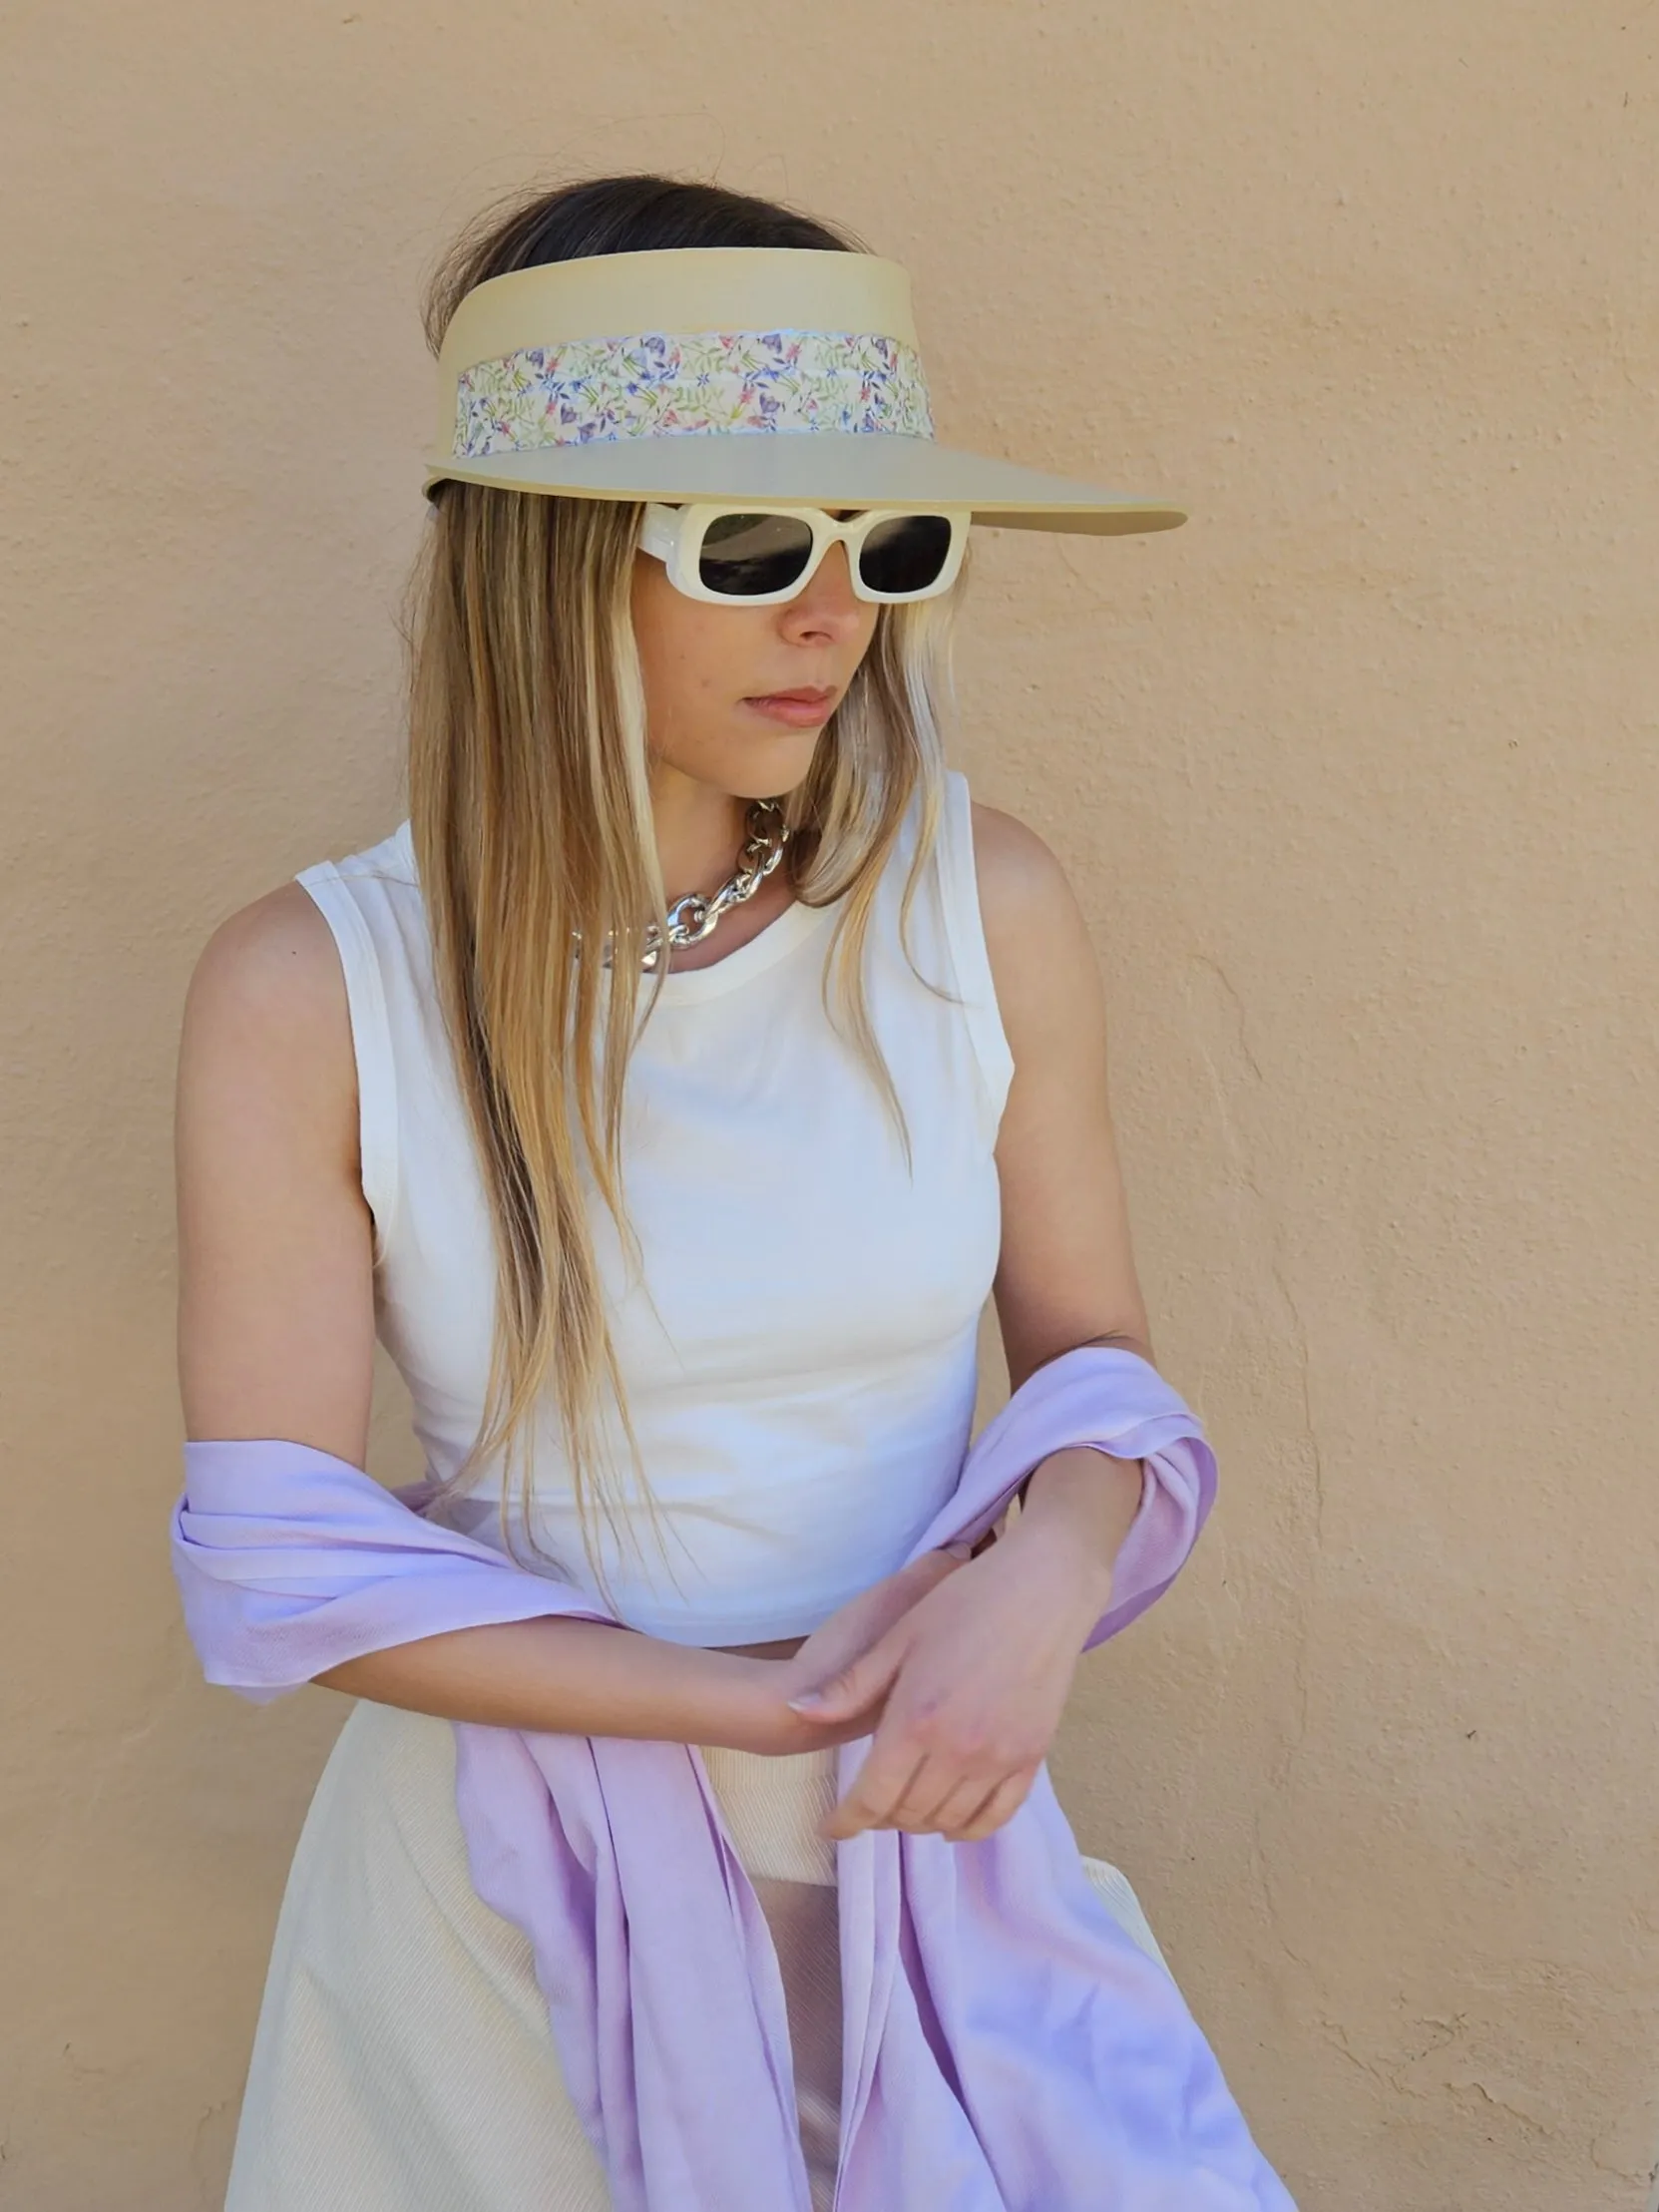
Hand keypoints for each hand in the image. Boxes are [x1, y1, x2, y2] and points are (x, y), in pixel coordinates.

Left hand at [784, 1519, 1107, 1842]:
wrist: (1041, 1589)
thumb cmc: (962, 1603)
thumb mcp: (897, 1637)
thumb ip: (850, 1686)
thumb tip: (795, 1712)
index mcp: (915, 1721)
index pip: (872, 1798)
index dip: (846, 1822)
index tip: (832, 1829)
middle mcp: (956, 1751)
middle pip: (908, 1814)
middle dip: (880, 1818)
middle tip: (868, 1805)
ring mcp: (999, 1758)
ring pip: (949, 1820)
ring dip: (921, 1822)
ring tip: (905, 1806)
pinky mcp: (1031, 1757)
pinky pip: (996, 1816)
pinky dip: (968, 1827)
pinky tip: (953, 1820)